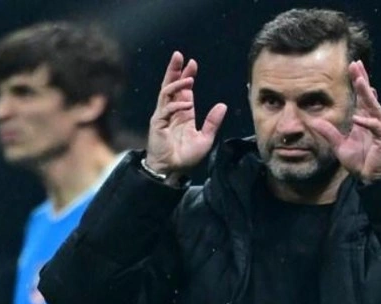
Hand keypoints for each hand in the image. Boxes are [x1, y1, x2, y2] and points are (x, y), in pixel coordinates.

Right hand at [146, 51, 227, 175]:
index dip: (187, 76)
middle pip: (170, 85)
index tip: (193, 64)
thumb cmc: (186, 156)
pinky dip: (176, 105)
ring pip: (166, 93)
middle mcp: (172, 111)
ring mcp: (163, 116)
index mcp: (183, 113)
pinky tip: (187, 105)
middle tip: (179, 56)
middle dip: (174, 70)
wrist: (173, 170)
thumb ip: (213, 122)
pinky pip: (166, 109)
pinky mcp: (158, 123)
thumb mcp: (205, 138)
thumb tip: (222, 105)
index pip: (184, 90)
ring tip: (188, 78)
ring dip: (176, 84)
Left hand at [309, 60, 380, 182]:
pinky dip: (366, 122)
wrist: (372, 178)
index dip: (358, 82)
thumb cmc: (360, 162)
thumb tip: (313, 122)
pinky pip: (375, 127)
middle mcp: (374, 120)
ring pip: (374, 106)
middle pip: (368, 96)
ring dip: (367, 93)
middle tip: (356, 65)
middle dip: (362, 79)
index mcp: (364, 120)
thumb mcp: (340, 146)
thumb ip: (329, 133)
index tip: (352, 67)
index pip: (361, 97)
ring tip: (360, 80)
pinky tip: (357, 118)